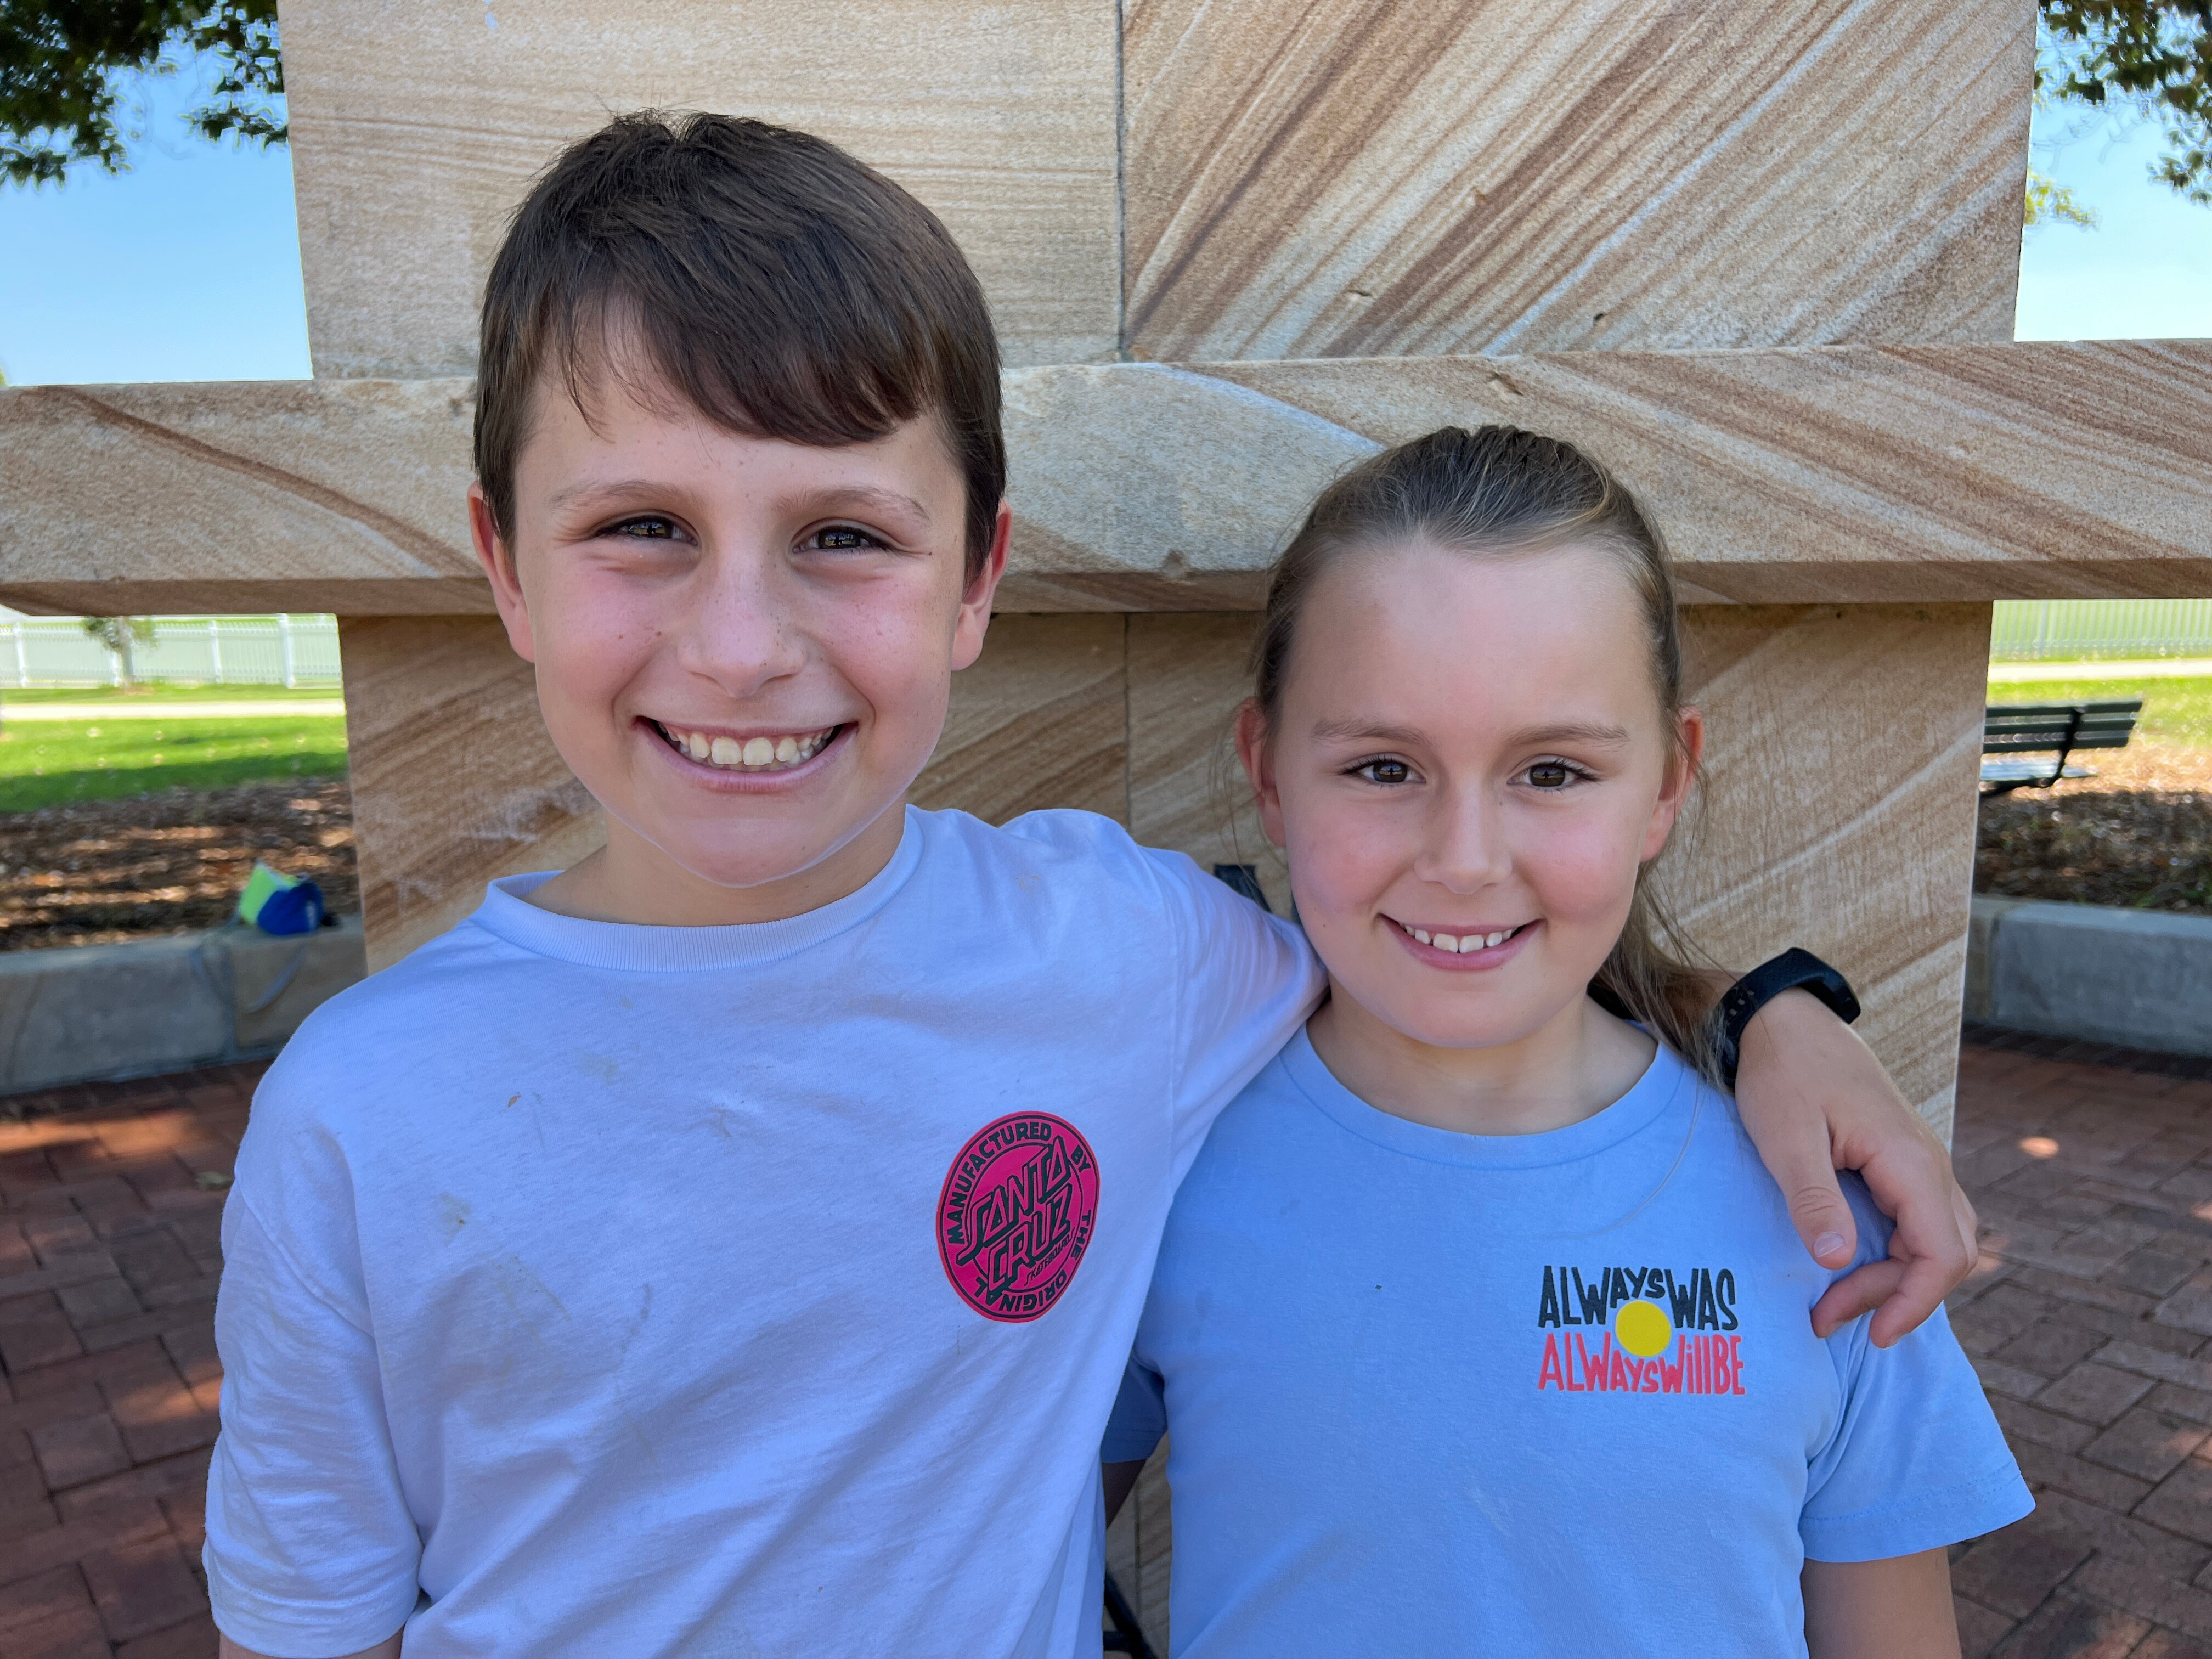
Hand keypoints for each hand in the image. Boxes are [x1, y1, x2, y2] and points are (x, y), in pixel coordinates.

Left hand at [1730, 989, 1977, 1347]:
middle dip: (1894, 1297)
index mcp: (1910, 1161)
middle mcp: (1929, 1164)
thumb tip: (1837, 1260)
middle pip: (1944, 1255)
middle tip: (1826, 1316)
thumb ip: (1814, 1197)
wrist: (1782, 1020)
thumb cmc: (1782, 1072)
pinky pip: (1916, 1220)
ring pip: (1934, 1240)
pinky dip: (1891, 1253)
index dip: (1914, 1303)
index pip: (1944, 1254)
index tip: (1873, 1334)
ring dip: (1892, 1277)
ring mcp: (1918, 1162)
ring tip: (1830, 1301)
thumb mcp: (1786, 1137)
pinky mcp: (1898, 1160)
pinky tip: (1847, 1263)